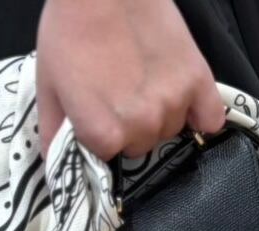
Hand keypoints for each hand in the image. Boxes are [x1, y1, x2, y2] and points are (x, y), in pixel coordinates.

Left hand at [36, 0, 224, 159]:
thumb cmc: (72, 28)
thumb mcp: (48, 85)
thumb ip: (54, 135)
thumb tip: (58, 175)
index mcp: (104, 134)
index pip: (108, 156)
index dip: (101, 134)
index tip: (97, 110)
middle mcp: (142, 127)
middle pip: (141, 146)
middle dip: (130, 126)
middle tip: (119, 89)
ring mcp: (173, 106)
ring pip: (169, 130)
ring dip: (159, 114)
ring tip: (144, 79)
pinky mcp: (198, 83)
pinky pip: (210, 121)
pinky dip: (200, 116)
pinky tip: (184, 99)